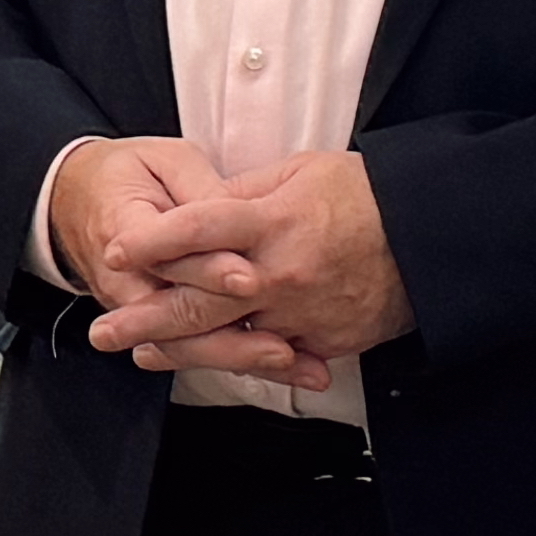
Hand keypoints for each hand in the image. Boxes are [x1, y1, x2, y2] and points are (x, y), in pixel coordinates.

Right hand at [49, 132, 288, 374]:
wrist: (76, 202)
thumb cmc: (129, 175)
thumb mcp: (162, 160)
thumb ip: (199, 187)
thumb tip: (240, 207)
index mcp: (123, 229)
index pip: (167, 255)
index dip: (210, 269)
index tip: (248, 278)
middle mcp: (128, 280)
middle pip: (179, 317)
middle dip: (231, 334)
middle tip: (280, 344)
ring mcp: (142, 308)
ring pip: (191, 343)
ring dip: (242, 357)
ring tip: (290, 363)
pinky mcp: (158, 322)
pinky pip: (199, 345)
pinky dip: (242, 359)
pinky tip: (287, 367)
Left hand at [93, 149, 407, 374]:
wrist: (433, 241)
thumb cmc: (369, 197)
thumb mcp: (304, 172)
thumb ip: (247, 195)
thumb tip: (203, 206)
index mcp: (275, 221)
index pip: (200, 229)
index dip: (154, 240)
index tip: (118, 249)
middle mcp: (282, 273)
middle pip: (200, 303)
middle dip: (144, 320)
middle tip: (102, 332)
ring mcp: (302, 315)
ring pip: (228, 339)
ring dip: (180, 349)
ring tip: (140, 353)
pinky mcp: (324, 343)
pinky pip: (273, 356)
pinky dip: (238, 359)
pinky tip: (203, 363)